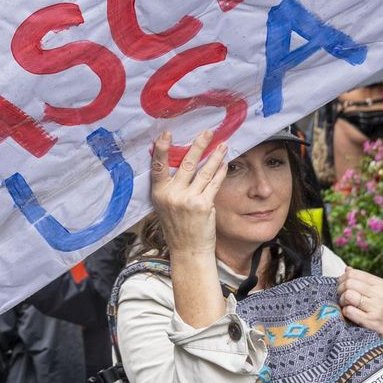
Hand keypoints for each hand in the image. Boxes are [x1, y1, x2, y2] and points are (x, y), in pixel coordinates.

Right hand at [150, 129, 230, 328]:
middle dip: (198, 145)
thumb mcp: (165, 206)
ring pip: (204, 171)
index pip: (158, 167)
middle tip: (208, 132)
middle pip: (186, 163)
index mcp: (159, 194)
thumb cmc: (177, 227)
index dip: (162, 149)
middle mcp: (172, 195)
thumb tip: (178, 163)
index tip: (166, 133)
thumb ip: (169, 187)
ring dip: (215, 156)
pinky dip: (220, 172)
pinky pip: (214, 183)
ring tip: (223, 144)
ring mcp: (188, 200)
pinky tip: (225, 163)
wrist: (188, 250)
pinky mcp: (204, 205)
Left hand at [338, 267, 382, 353]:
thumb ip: (364, 281)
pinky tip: (350, 315)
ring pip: (348, 295)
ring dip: (342, 301)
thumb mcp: (380, 293)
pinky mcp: (371, 321)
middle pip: (349, 283)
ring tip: (346, 306)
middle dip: (340, 290)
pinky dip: (345, 313)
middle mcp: (379, 294)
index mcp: (380, 284)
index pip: (353, 273)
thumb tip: (347, 269)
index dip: (342, 279)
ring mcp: (376, 308)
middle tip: (342, 297)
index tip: (342, 286)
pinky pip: (349, 311)